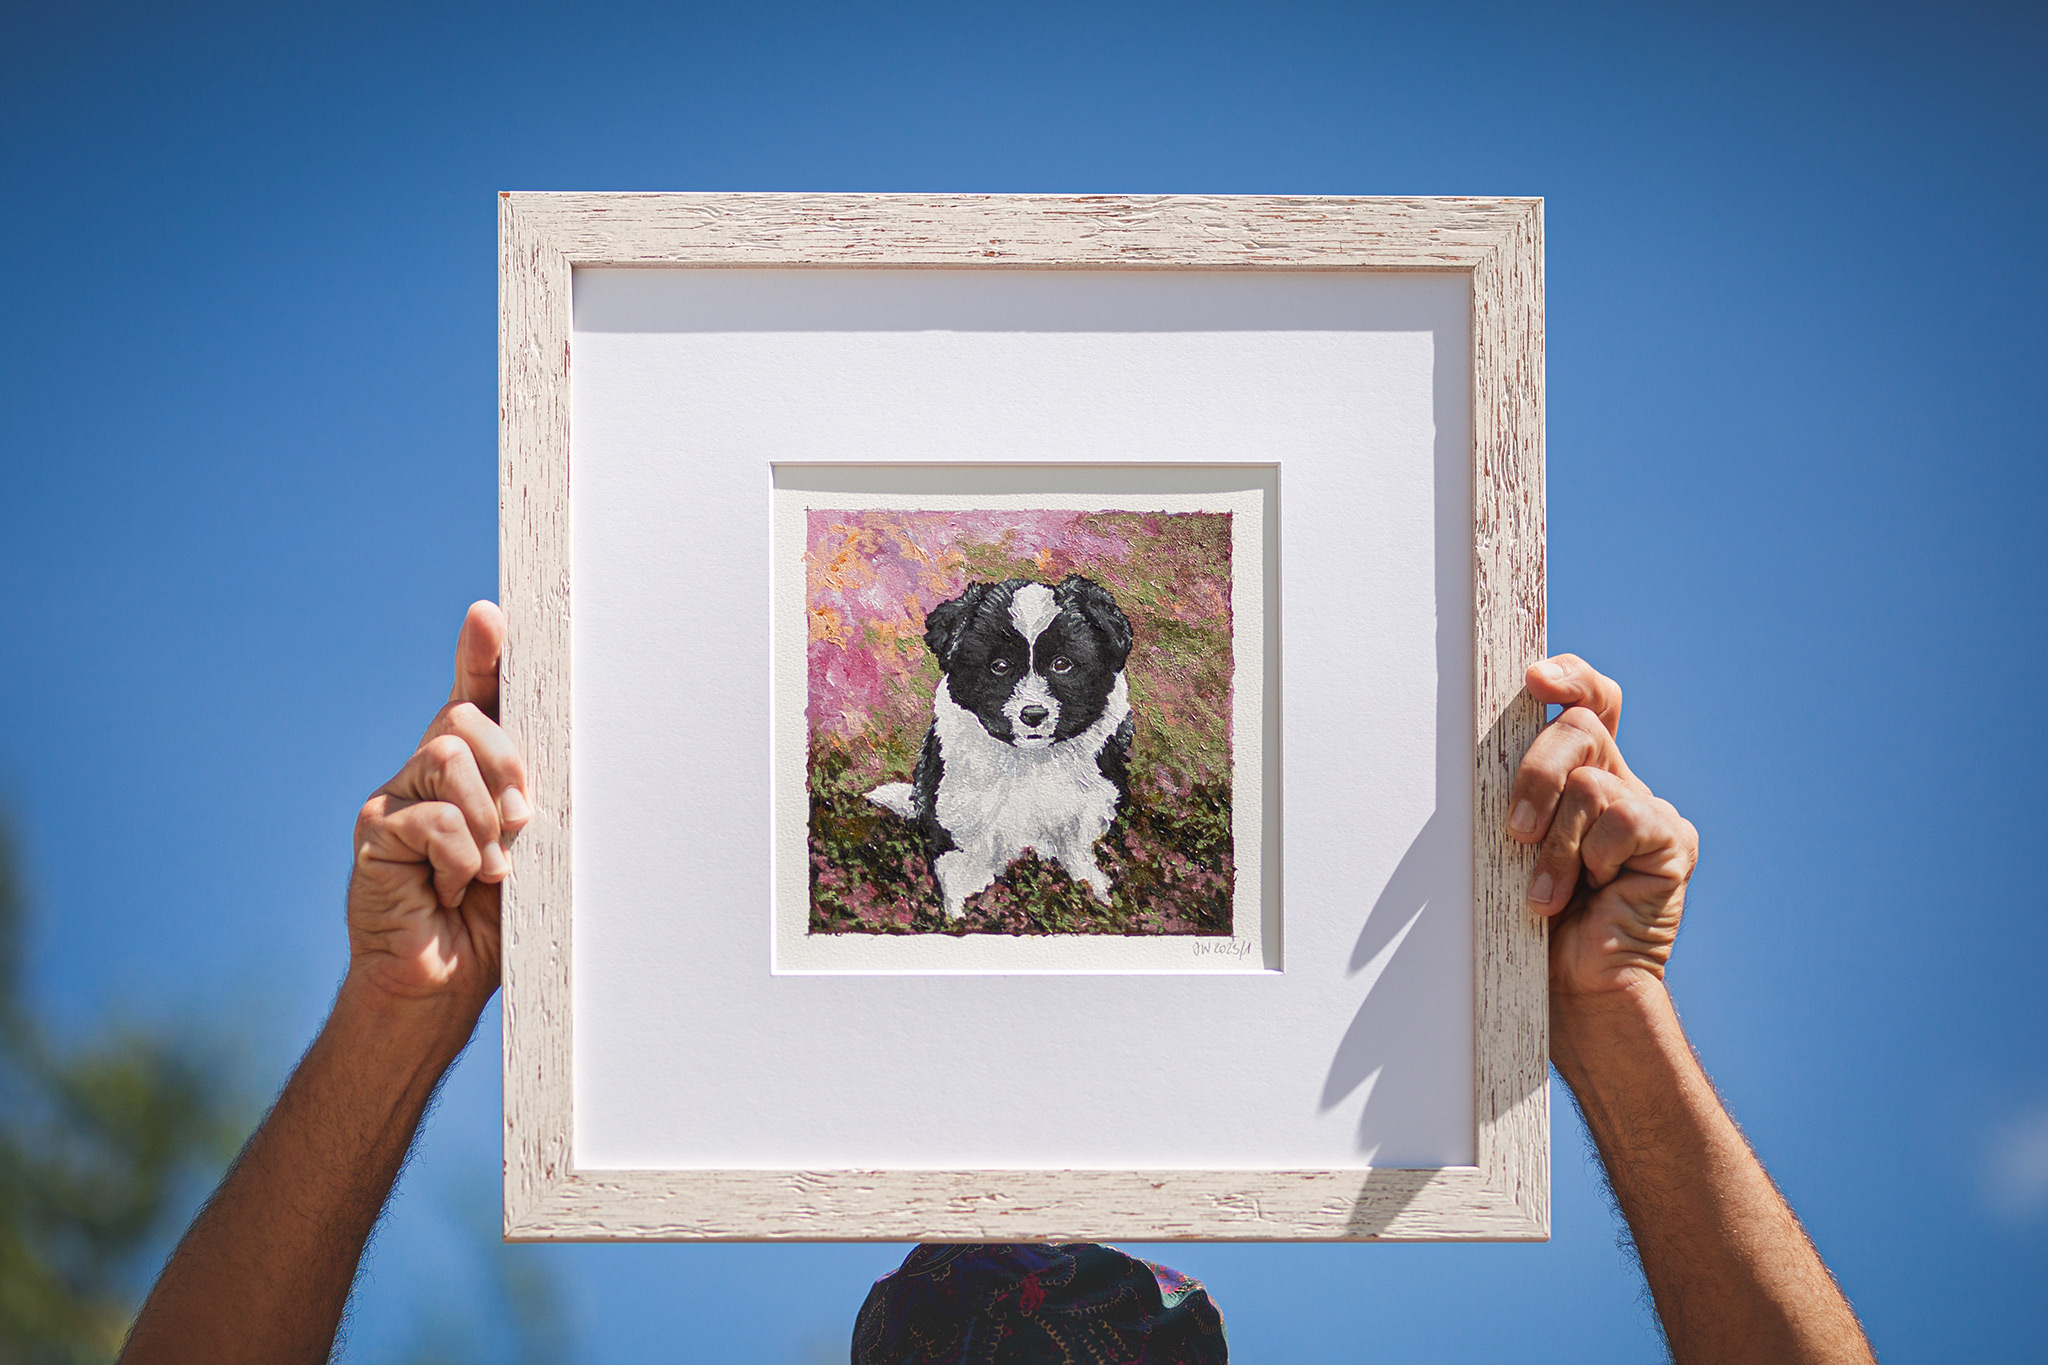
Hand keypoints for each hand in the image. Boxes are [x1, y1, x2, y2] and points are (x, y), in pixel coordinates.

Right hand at [346, 602, 529, 1009]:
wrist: (445, 984)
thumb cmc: (496, 921)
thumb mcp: (530, 851)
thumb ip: (529, 800)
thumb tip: (540, 774)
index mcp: (471, 773)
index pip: (476, 697)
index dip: (482, 654)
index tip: (490, 616)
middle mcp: (426, 774)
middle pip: (465, 719)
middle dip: (509, 764)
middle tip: (523, 823)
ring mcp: (394, 799)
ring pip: (446, 756)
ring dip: (484, 818)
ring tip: (487, 869)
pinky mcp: (374, 833)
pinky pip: (430, 815)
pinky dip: (458, 855)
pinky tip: (451, 888)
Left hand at [1505, 655, 1697, 998]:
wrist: (1572, 989)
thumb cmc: (1530, 922)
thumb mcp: (1511, 844)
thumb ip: (1516, 792)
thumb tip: (1480, 739)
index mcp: (1582, 777)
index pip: (1589, 701)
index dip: (1570, 678)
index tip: (1536, 679)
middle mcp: (1620, 784)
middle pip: (1581, 728)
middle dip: (1535, 776)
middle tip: (1515, 833)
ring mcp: (1650, 811)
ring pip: (1592, 779)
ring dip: (1555, 841)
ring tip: (1547, 892)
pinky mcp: (1672, 841)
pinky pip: (1622, 817)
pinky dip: (1589, 857)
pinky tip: (1590, 892)